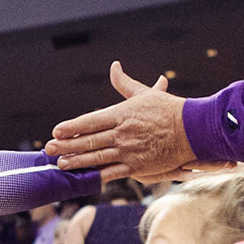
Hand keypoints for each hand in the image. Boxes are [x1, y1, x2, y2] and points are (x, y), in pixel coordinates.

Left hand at [45, 63, 194, 180]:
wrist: (194, 130)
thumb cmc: (169, 110)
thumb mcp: (144, 93)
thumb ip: (125, 83)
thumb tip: (114, 65)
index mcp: (121, 114)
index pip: (90, 121)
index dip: (71, 126)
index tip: (56, 130)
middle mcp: (121, 133)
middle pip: (88, 140)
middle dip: (66, 145)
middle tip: (49, 149)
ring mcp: (128, 152)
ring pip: (96, 158)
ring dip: (77, 161)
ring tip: (60, 164)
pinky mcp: (137, 167)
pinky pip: (113, 172)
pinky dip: (98, 176)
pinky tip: (85, 178)